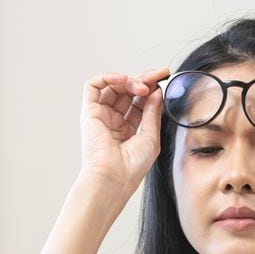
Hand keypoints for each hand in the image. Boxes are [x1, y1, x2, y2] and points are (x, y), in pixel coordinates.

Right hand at [78, 67, 170, 198]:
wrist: (113, 178)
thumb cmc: (131, 167)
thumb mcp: (151, 136)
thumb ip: (153, 112)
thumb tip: (156, 90)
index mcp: (128, 130)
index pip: (140, 102)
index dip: (152, 88)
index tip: (165, 77)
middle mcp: (113, 121)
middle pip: (128, 91)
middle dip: (144, 79)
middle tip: (158, 75)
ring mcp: (101, 116)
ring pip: (113, 86)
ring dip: (130, 80)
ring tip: (142, 86)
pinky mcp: (89, 113)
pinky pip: (93, 86)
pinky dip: (108, 77)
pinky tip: (123, 80)